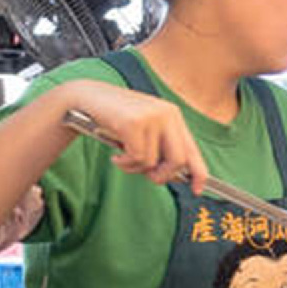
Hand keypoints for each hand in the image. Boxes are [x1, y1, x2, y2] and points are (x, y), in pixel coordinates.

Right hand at [62, 80, 208, 194]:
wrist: (87, 98)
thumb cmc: (115, 119)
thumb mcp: (144, 131)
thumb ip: (160, 149)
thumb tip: (174, 176)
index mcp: (173, 116)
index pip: (192, 149)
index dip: (199, 172)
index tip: (198, 189)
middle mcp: (167, 114)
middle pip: (178, 160)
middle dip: (163, 176)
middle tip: (148, 176)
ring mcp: (151, 117)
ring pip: (153, 162)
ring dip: (136, 168)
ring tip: (123, 158)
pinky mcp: (134, 123)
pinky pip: (137, 158)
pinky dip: (125, 163)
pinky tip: (116, 155)